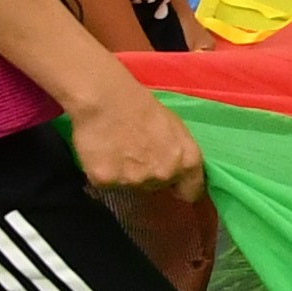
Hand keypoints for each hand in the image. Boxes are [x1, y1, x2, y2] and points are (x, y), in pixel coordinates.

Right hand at [70, 83, 208, 199]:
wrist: (104, 98)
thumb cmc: (141, 106)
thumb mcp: (175, 128)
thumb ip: (179, 154)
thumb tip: (176, 174)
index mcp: (188, 161)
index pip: (191, 192)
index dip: (180, 188)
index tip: (172, 185)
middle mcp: (164, 174)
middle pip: (157, 187)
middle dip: (148, 175)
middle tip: (134, 152)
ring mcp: (135, 180)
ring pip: (129, 185)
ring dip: (124, 174)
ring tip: (115, 148)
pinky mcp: (106, 181)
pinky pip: (105, 182)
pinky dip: (101, 172)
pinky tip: (100, 152)